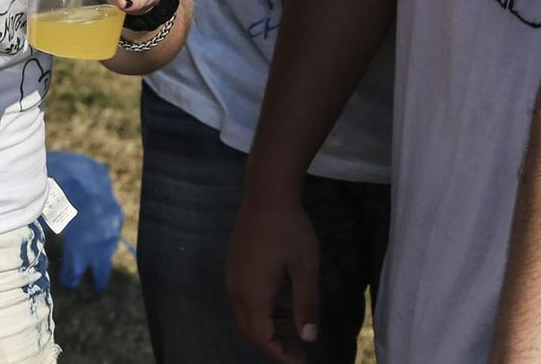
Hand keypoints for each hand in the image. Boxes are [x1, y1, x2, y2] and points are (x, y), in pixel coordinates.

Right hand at [225, 185, 321, 363]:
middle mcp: (235, 288)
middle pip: (248, 331)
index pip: (261, 338)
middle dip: (272, 346)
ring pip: (245, 315)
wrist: (267, 194)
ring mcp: (232, 275)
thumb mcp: (305, 270)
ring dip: (267, 327)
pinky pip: (243, 299)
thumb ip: (306, 306)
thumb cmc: (290, 231)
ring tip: (294, 327)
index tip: (302, 361)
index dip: (280, 355)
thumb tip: (308, 337)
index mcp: (252, 294)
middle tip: (299, 351)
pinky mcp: (234, 265)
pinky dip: (261, 310)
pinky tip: (282, 301)